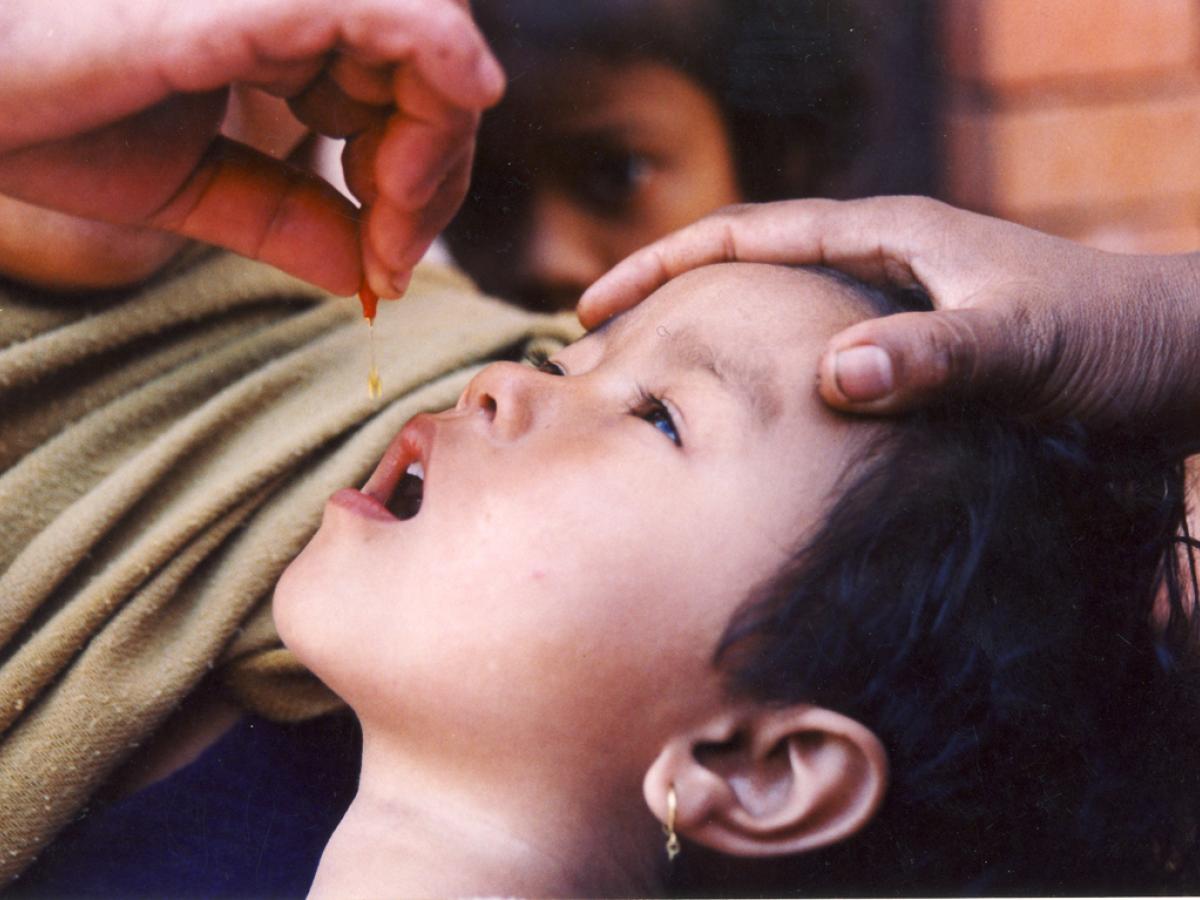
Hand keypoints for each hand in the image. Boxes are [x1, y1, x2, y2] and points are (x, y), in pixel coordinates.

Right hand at [0, 0, 503, 295]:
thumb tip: (363, 274)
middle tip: (393, 250)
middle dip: (437, 167)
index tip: (386, 261)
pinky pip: (403, 14)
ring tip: (387, 213)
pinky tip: (412, 164)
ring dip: (438, 142)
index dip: (420, 175)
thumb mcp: (183, 184)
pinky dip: (440, 78)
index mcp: (277, 23)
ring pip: (435, 38)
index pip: (403, 85)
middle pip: (432, 66)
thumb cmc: (43, 112)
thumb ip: (280, 216)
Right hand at [579, 197, 1199, 451]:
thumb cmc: (1114, 342)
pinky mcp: (916, 356)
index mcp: (886, 237)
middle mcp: (881, 266)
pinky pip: (819, 365)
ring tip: (658, 400)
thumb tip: (834, 376)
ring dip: (713, 350)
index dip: (661, 266)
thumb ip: (936, 356)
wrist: (1186, 363)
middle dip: (669, 306)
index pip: (744, 236)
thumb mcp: (1023, 346)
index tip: (592, 309)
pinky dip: (771, 390)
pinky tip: (757, 438)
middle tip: (603, 360)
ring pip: (777, 323)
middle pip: (744, 273)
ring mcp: (897, 311)